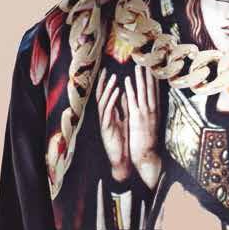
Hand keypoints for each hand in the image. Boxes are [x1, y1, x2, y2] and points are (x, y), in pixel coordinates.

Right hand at [96, 65, 131, 180]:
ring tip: (113, 78)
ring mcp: (104, 122)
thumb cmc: (124, 141)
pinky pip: (108, 112)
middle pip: (101, 97)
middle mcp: (104, 117)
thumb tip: (128, 94)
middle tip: (105, 70)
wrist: (122, 160)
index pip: (106, 96)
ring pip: (103, 102)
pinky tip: (117, 92)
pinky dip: (112, 101)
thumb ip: (124, 108)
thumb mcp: (125, 121)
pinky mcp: (106, 128)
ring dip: (108, 90)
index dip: (106, 84)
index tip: (109, 72)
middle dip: (103, 83)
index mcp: (109, 115)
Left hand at [125, 61, 161, 188]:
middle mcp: (153, 111)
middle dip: (149, 75)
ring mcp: (145, 114)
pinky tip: (127, 80)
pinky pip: (133, 100)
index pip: (156, 93)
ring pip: (143, 92)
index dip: (154, 80)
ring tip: (138, 66)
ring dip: (140, 78)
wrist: (147, 156)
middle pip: (152, 89)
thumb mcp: (149, 126)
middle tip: (147, 61)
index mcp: (156, 112)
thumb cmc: (147, 143)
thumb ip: (147, 115)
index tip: (153, 69)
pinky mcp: (137, 117)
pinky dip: (130, 89)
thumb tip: (145, 105)